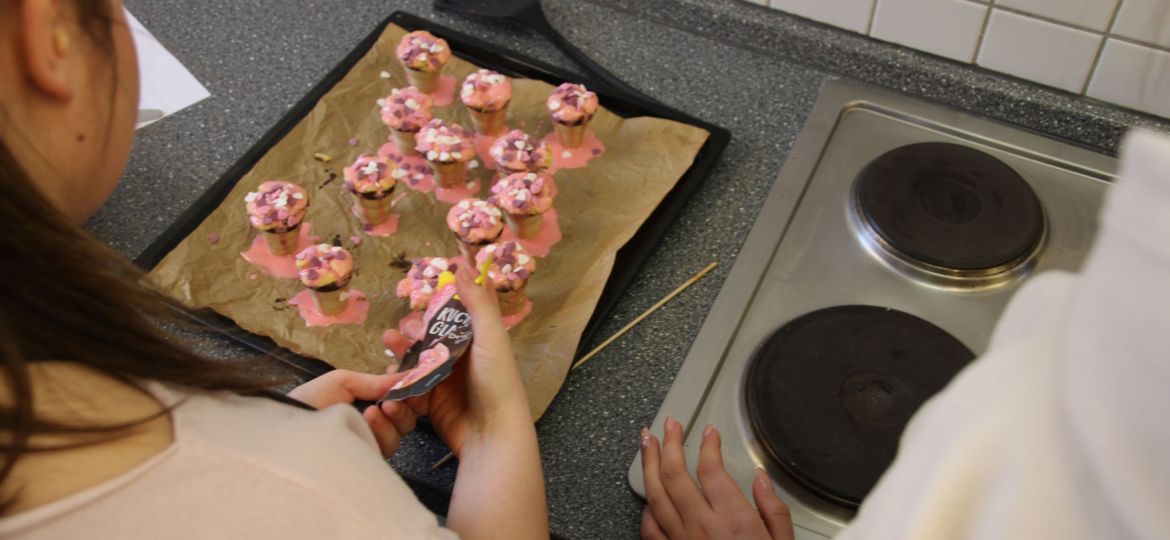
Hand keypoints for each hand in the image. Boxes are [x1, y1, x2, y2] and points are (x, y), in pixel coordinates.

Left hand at [288, 368, 417, 457]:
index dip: (408, 392)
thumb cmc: (310, 401)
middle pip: (406, 419)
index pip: (400, 400)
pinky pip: (387, 448)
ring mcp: (370, 445)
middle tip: (393, 398)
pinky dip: (382, 431)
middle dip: (404, 406)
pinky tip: (368, 418)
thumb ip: (376, 381)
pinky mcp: (366, 462)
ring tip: (376, 409)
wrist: (287, 429)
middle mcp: (373, 427)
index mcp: (368, 406)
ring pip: (399, 434)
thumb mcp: (342, 382)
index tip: (408, 382)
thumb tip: (408, 375)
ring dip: (393, 419)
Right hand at [388, 263, 531, 455]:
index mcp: (479, 338)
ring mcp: (445, 380)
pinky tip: (391, 374)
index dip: (438, 304)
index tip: (422, 295)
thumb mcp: (491, 336)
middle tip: (400, 330)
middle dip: (413, 330)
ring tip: (389, 343)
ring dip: (402, 351)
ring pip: (416, 359)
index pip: (456, 313)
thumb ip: (477, 302)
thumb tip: (463, 266)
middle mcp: (462, 357)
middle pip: (430, 336)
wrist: (491, 434)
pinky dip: (400, 379)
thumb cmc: (496, 381)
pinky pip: (410, 385)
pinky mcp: (431, 402)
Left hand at [640, 417, 793, 539]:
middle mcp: (702, 528)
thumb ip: (773, 510)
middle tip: (667, 425)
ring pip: (655, 495)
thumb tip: (761, 480)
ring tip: (645, 443)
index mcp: (733, 521)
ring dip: (648, 464)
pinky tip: (647, 494)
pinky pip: (649, 527)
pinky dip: (646, 506)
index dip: (708, 445)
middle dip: (668, 443)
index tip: (708, 433)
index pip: (712, 470)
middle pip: (675, 474)